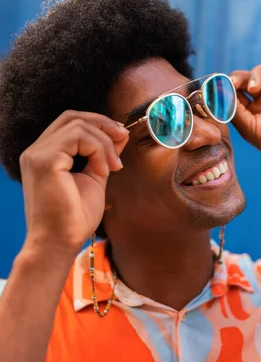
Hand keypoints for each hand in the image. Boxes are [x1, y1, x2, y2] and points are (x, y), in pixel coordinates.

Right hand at [19, 111, 128, 253]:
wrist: (59, 244)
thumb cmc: (74, 219)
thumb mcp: (94, 179)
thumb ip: (103, 155)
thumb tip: (119, 134)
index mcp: (45, 155)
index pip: (70, 123)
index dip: (98, 124)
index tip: (121, 138)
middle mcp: (36, 151)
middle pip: (72, 117)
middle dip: (103, 124)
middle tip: (123, 138)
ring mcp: (37, 154)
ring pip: (77, 125)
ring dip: (104, 143)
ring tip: (113, 167)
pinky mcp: (44, 160)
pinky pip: (78, 137)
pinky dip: (98, 150)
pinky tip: (103, 170)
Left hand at [230, 58, 260, 167]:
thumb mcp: (248, 127)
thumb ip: (233, 109)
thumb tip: (218, 91)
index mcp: (250, 110)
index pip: (233, 91)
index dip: (225, 87)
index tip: (219, 87)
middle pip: (245, 78)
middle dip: (237, 78)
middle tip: (234, 83)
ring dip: (254, 75)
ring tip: (255, 88)